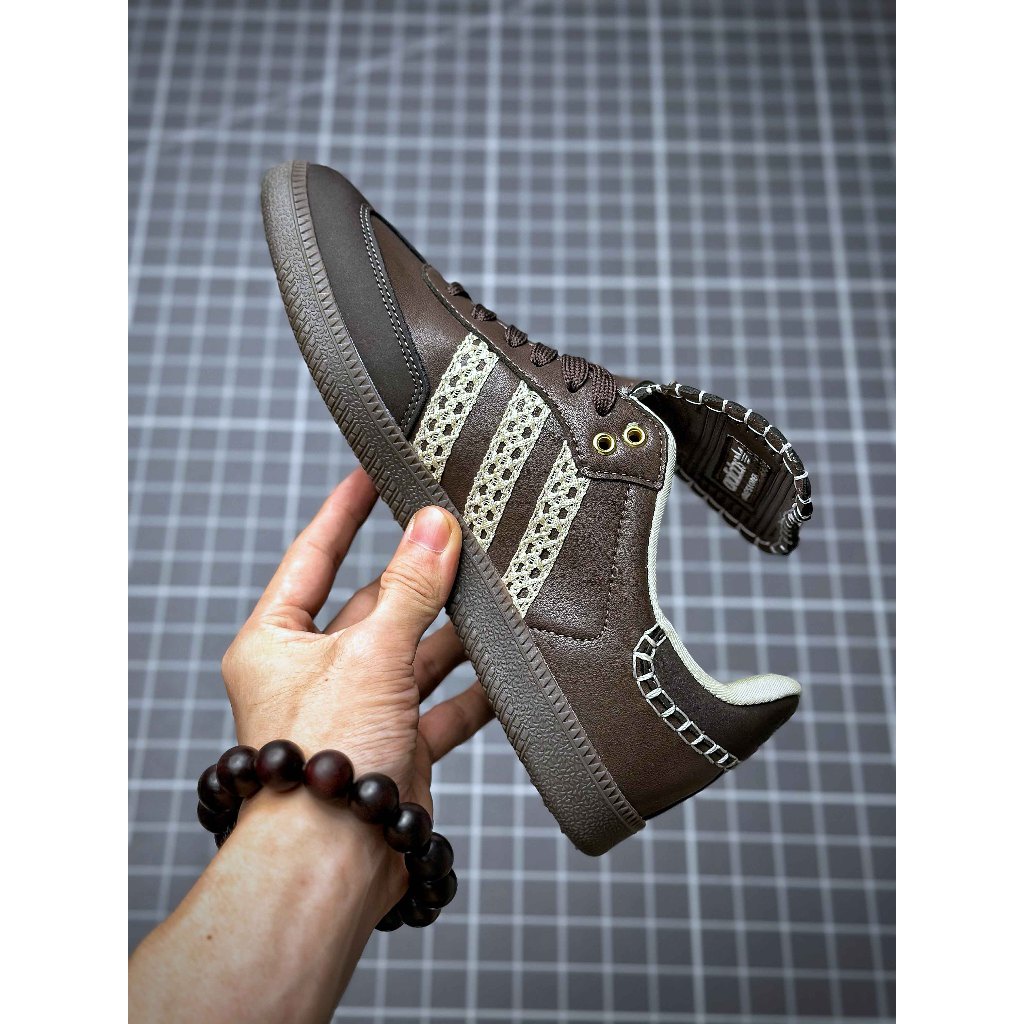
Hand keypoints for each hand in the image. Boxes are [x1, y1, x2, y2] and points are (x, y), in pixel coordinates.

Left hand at [220, 467, 492, 815]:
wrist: (334, 862)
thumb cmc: (320, 758)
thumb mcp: (368, 654)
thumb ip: (409, 589)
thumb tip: (435, 525)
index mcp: (277, 640)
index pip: (313, 555)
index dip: (344, 510)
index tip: (372, 469)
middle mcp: (314, 671)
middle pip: (375, 604)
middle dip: (419, 574)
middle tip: (464, 533)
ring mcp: (358, 708)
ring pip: (414, 652)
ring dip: (453, 630)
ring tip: (497, 593)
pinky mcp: (396, 744)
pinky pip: (441, 704)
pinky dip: (473, 688)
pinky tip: (507, 667)